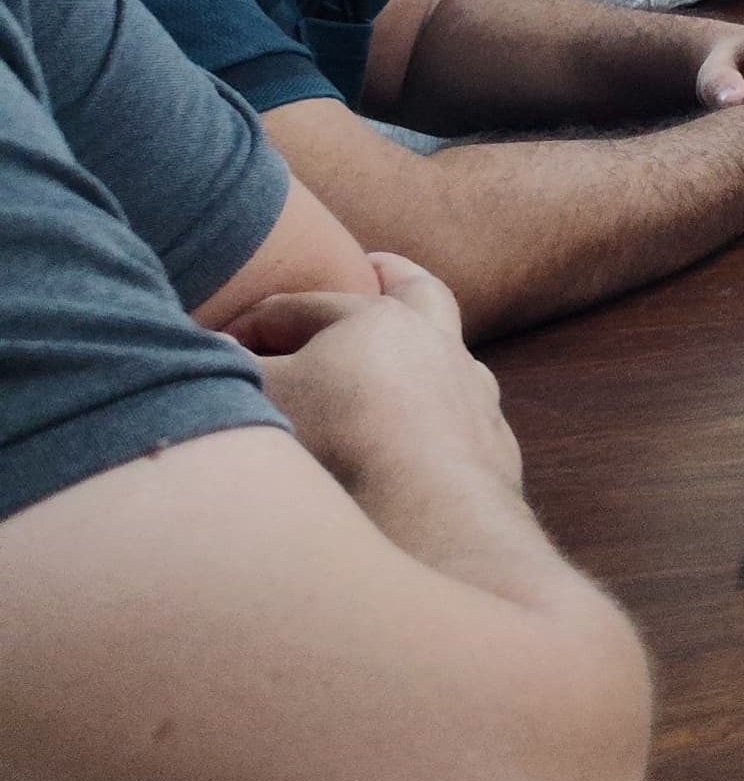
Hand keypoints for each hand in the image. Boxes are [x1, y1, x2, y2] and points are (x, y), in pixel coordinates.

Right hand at [234, 253, 522, 494]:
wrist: (433, 513)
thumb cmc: (341, 443)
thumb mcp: (265, 398)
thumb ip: (232, 367)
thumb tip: (213, 347)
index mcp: (380, 319)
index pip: (304, 306)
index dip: (253, 323)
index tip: (219, 343)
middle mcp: (440, 344)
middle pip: (419, 292)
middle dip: (390, 277)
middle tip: (372, 267)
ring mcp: (475, 391)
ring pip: (454, 349)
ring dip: (426, 344)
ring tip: (404, 349)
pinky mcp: (492, 441)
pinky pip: (471, 408)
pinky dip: (446, 405)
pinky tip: (432, 424)